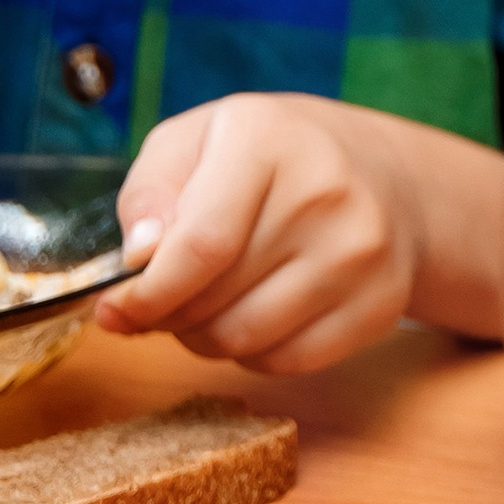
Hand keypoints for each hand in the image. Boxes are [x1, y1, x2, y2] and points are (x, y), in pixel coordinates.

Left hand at [106, 94, 425, 373]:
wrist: (386, 175)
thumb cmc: (272, 159)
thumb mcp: (197, 141)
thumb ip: (150, 192)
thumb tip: (135, 260)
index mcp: (267, 141)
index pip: (199, 247)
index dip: (147, 294)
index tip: (118, 307)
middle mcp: (325, 194)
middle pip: (214, 301)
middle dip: (168, 315)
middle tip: (163, 301)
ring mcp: (360, 253)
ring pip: (244, 340)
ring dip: (205, 338)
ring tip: (208, 305)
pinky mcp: (381, 302)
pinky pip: (286, 362)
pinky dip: (253, 353)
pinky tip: (257, 314)